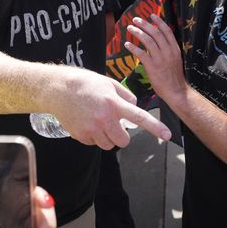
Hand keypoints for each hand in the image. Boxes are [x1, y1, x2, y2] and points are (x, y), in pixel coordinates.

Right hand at [53, 68, 170, 148]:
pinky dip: (93, 136)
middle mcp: (104, 118)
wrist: (57, 90)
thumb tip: (134, 105)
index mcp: (113, 103)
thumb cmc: (84, 83)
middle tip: (115, 125)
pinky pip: (94, 143)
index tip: (168, 135)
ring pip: (108, 144)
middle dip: (122, 136)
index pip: (139, 117)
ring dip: (107, 137)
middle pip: (123, 141)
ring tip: (98, 121)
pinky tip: (86, 122)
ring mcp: (91, 129)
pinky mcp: (81, 136)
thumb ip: (124, 95)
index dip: (155, 127)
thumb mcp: (108, 82)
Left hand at [124, 14, 187, 102]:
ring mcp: (160, 59)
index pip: (166, 31)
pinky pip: (141, 53)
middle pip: (155, 33)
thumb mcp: (175, 59)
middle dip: (144, 24)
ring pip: (147, 40)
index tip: (151, 15)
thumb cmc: (174, 77)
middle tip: (136, 20)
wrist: (176, 91)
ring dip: (137, 32)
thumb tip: (159, 41)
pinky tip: (127, 44)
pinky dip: (133, 47)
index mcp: (175, 49)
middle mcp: (168, 51)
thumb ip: (168, 50)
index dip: (158, 22)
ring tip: (130, 28)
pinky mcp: (152, 66)